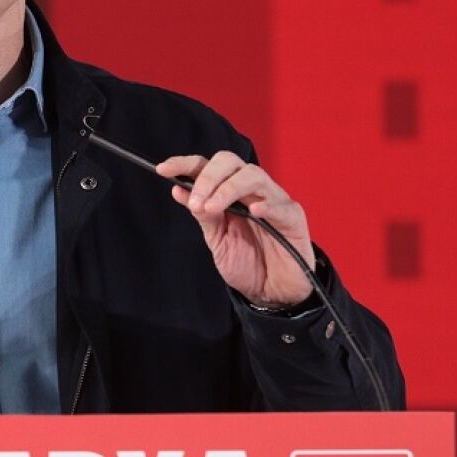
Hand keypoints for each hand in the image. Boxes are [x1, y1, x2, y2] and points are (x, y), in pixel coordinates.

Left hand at [157, 151, 315, 307]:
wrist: (272, 294)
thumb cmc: (248, 263)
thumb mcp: (217, 240)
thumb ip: (203, 215)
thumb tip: (178, 189)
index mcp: (229, 193)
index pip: (207, 166)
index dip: (185, 163)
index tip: (163, 169)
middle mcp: (251, 191)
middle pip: (230, 162)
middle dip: (208, 177)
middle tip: (196, 201)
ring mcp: (273, 201)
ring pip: (253, 176)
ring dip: (228, 188)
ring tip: (213, 208)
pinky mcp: (293, 218)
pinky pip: (280, 205)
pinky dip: (266, 204)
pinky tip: (254, 212)